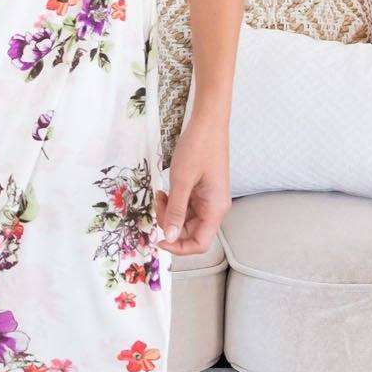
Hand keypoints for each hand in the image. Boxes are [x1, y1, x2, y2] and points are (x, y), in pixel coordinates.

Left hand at [156, 110, 231, 254]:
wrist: (208, 124)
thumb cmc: (198, 148)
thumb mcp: (181, 181)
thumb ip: (175, 211)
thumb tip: (169, 237)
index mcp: (215, 209)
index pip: (199, 244)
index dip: (178, 247)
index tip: (158, 239)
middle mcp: (215, 208)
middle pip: (191, 233)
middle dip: (170, 225)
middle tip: (156, 206)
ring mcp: (209, 200)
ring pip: (186, 220)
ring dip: (170, 213)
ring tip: (160, 195)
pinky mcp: (203, 192)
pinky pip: (186, 207)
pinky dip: (173, 203)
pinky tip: (165, 191)